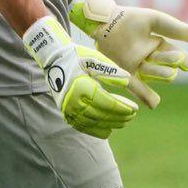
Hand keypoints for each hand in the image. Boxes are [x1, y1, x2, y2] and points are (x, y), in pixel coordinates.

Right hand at [23, 16, 138, 138]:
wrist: (53, 59)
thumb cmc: (76, 56)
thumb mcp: (95, 59)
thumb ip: (111, 71)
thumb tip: (128, 80)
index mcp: (82, 86)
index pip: (108, 103)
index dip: (123, 108)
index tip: (135, 109)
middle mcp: (73, 101)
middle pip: (102, 115)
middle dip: (120, 117)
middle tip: (132, 115)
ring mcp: (68, 109)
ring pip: (94, 123)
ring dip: (110, 124)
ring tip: (124, 122)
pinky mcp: (65, 113)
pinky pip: (82, 126)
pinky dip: (96, 130)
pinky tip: (108, 130)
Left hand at [69, 0, 187, 109]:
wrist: (104, 21)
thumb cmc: (128, 18)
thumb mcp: (153, 19)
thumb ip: (172, 27)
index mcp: (158, 45)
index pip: (174, 55)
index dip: (184, 60)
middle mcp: (149, 59)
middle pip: (165, 65)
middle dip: (171, 62)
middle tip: (177, 58)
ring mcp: (137, 67)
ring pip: (154, 75)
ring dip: (162, 74)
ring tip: (170, 74)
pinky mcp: (124, 73)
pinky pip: (137, 87)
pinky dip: (145, 95)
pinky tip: (155, 104)